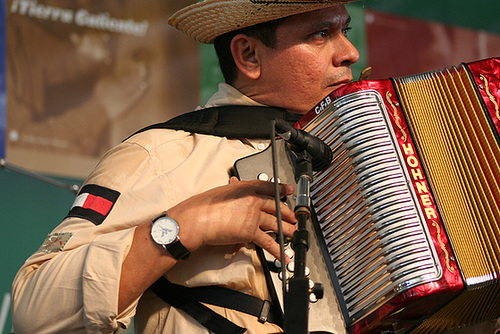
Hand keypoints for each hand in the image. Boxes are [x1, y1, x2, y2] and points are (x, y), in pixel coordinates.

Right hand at [167, 177, 297, 260]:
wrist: (196, 220)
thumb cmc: (202, 207)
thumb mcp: (220, 191)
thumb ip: (231, 189)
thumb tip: (235, 183)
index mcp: (244, 187)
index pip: (268, 186)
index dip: (281, 188)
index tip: (288, 190)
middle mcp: (252, 199)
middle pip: (276, 205)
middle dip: (287, 212)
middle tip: (294, 216)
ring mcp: (253, 215)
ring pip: (276, 223)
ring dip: (287, 229)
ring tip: (294, 233)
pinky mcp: (250, 231)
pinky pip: (268, 241)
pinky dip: (277, 250)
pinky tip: (283, 254)